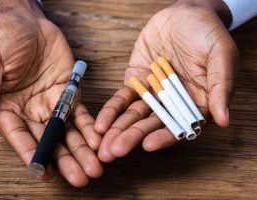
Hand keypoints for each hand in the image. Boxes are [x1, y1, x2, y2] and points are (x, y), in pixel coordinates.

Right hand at [0, 0, 102, 186]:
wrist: (29, 22)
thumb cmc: (4, 38)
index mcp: (6, 109)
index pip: (19, 137)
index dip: (31, 154)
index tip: (43, 172)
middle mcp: (30, 112)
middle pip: (49, 142)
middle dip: (65, 160)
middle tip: (81, 178)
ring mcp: (52, 105)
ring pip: (68, 133)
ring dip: (82, 151)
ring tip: (95, 168)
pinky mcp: (69, 95)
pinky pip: (81, 115)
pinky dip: (90, 129)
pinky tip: (99, 142)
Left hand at [95, 0, 237, 161]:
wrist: (184, 14)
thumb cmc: (207, 33)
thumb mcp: (221, 54)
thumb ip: (221, 86)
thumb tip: (224, 119)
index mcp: (196, 104)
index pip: (180, 127)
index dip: (164, 137)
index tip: (148, 144)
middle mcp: (172, 104)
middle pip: (151, 126)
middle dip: (132, 138)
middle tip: (114, 152)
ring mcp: (152, 94)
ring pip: (133, 116)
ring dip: (117, 130)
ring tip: (102, 146)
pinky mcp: (135, 83)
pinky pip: (122, 99)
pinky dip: (111, 111)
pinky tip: (100, 124)